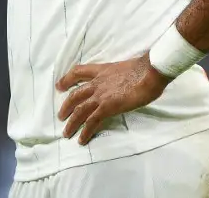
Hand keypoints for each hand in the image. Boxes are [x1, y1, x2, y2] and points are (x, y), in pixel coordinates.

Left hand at [55, 53, 170, 144]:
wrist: (149, 72)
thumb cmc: (145, 69)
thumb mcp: (126, 68)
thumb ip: (120, 76)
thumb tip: (126, 81)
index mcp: (102, 71)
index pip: (79, 72)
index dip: (67, 79)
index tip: (59, 86)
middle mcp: (98, 83)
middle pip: (75, 95)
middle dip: (66, 106)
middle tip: (61, 116)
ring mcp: (101, 96)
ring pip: (79, 110)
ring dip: (72, 123)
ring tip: (66, 133)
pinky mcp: (107, 108)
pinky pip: (92, 122)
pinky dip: (85, 132)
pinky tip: (82, 140)